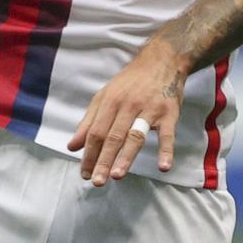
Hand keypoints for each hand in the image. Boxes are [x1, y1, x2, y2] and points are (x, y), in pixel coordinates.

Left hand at [68, 39, 186, 185]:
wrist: (162, 61)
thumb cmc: (131, 82)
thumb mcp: (105, 96)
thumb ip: (89, 122)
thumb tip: (72, 147)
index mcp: (110, 101)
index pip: (96, 132)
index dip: (89, 154)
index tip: (85, 173)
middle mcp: (128, 105)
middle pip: (113, 136)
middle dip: (103, 160)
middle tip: (97, 181)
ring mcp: (150, 109)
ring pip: (135, 136)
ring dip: (126, 157)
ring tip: (116, 175)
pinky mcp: (170, 112)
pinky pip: (168, 134)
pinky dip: (166, 150)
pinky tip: (163, 166)